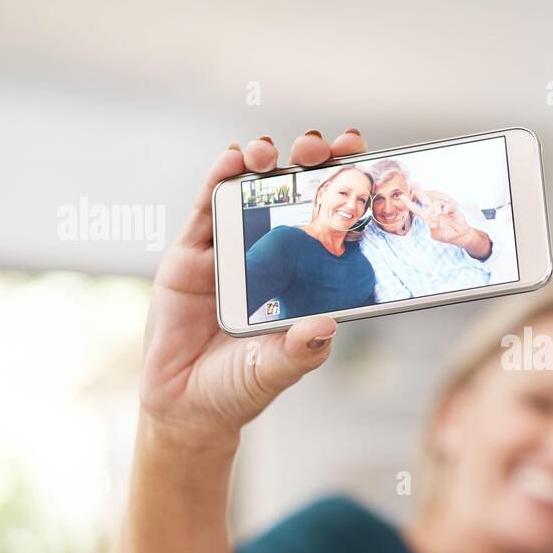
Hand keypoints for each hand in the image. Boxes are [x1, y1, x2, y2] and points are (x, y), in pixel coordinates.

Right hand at [139, 127, 367, 444]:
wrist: (186, 405)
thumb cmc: (241, 385)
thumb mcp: (277, 369)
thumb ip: (301, 350)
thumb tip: (326, 326)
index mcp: (304, 276)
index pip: (333, 221)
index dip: (347, 188)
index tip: (366, 161)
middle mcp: (272, 255)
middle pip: (295, 195)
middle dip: (311, 163)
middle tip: (324, 148)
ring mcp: (231, 250)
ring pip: (251, 193)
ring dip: (263, 163)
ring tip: (272, 152)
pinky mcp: (191, 254)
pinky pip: (205, 209)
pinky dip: (218, 180)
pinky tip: (233, 160)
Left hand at [411, 185, 490, 255]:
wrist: (459, 235)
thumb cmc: (445, 235)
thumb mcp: (437, 234)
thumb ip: (433, 226)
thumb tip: (431, 218)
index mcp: (427, 217)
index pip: (416, 209)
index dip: (409, 203)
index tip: (401, 196)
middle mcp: (433, 211)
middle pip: (424, 199)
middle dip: (418, 191)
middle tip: (412, 182)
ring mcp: (442, 209)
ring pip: (436, 203)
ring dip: (437, 207)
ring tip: (439, 214)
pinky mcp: (451, 208)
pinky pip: (448, 205)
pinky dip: (447, 208)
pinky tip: (446, 212)